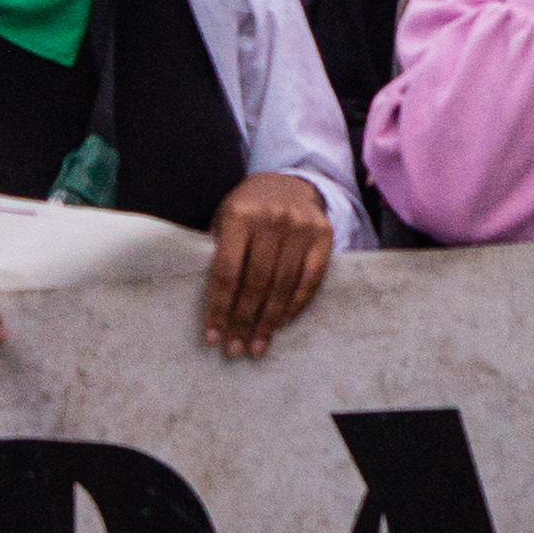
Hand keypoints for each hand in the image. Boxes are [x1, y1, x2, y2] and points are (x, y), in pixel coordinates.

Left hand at [197, 173, 331, 358]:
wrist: (286, 182)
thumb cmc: (246, 208)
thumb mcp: (223, 219)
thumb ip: (218, 251)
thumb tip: (209, 302)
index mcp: (239, 215)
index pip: (226, 271)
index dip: (218, 307)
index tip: (211, 336)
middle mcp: (272, 220)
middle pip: (256, 283)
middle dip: (243, 321)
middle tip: (235, 350)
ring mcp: (301, 228)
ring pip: (283, 286)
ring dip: (268, 322)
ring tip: (257, 346)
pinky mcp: (324, 237)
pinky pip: (310, 280)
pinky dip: (295, 305)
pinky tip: (281, 323)